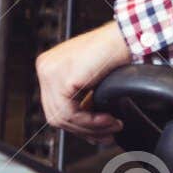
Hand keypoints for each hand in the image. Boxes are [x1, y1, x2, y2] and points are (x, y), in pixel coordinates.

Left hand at [35, 21, 133, 140]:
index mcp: (50, 66)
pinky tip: (109, 119)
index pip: (55, 106)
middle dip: (84, 130)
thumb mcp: (91, 79)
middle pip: (56, 115)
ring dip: (91, 128)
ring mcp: (50, 72)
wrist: (127, 38)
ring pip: (63, 118)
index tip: (97, 133)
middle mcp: (46, 67)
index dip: (77, 125)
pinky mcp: (61, 79)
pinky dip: (92, 122)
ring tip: (112, 126)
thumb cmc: (115, 52)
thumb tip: (84, 128)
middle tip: (106, 134)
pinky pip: (72, 114)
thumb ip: (81, 99)